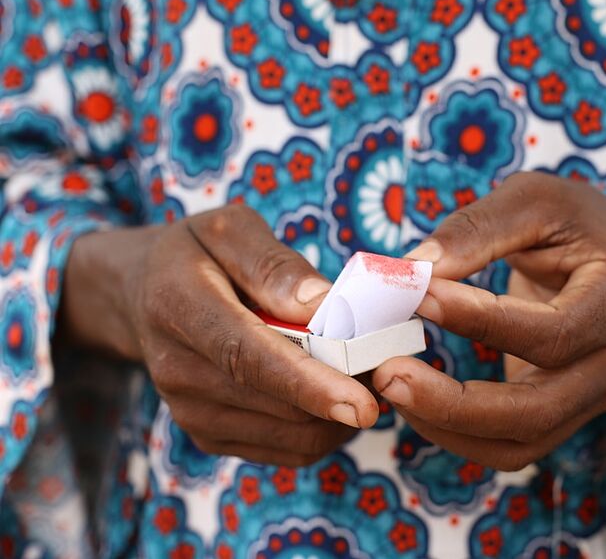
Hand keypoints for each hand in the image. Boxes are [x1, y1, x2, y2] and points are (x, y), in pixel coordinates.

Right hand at [62, 205, 378, 466]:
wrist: (142, 294)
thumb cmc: (197, 253)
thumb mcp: (229, 229)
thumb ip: (273, 264)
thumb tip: (323, 305)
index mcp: (178, 305)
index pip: (248, 355)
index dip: (308, 383)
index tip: (362, 402)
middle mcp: (177, 369)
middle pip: (275, 402)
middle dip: (343, 394)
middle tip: (390, 367)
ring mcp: (190, 410)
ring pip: (288, 435)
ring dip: (339, 415)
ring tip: (367, 376)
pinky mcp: (208, 435)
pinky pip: (285, 450)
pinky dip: (324, 430)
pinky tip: (337, 397)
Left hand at [372, 172, 605, 470]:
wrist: (595, 247)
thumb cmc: (564, 215)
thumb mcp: (530, 198)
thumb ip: (476, 230)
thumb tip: (413, 270)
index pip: (554, 333)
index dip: (482, 322)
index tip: (418, 297)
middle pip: (539, 408)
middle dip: (456, 402)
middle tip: (387, 373)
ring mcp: (592, 392)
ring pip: (523, 441)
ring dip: (449, 426)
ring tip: (390, 387)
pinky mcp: (562, 408)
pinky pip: (511, 443)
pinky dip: (458, 433)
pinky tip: (415, 400)